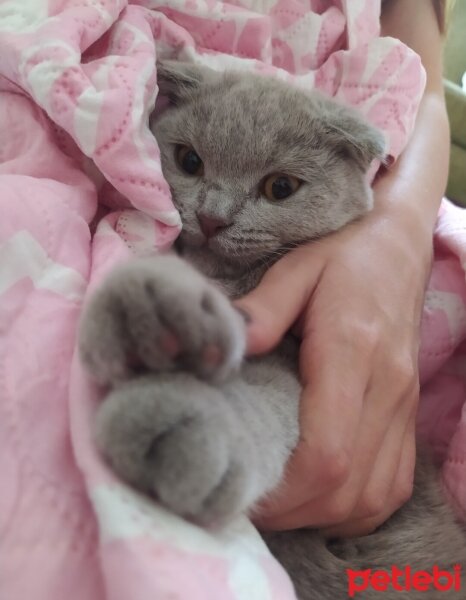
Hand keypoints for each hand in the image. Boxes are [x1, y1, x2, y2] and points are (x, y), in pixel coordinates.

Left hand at [235, 182, 432, 536]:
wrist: (398, 247)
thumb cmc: (343, 255)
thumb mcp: (295, 270)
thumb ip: (260, 312)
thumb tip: (217, 354)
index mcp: (353, 352)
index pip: (327, 452)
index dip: (284, 489)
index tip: (241, 490)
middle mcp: (387, 389)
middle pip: (347, 487)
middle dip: (293, 512)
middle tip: (246, 503)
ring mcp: (404, 406)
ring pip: (372, 496)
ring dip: (322, 514)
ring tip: (279, 504)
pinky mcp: (409, 413)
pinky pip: (392, 486)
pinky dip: (355, 507)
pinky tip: (323, 497)